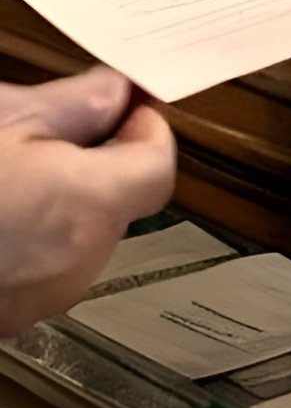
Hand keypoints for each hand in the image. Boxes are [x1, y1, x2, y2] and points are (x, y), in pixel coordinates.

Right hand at [0, 66, 176, 334]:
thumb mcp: (4, 120)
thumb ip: (70, 104)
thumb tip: (111, 90)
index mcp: (90, 204)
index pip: (158, 163)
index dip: (147, 126)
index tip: (127, 104)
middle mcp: (81, 260)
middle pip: (119, 199)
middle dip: (95, 159)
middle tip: (51, 127)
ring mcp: (45, 296)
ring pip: (79, 232)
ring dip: (57, 198)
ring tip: (6, 168)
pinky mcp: (12, 316)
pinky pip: (42, 263)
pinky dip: (28, 234)